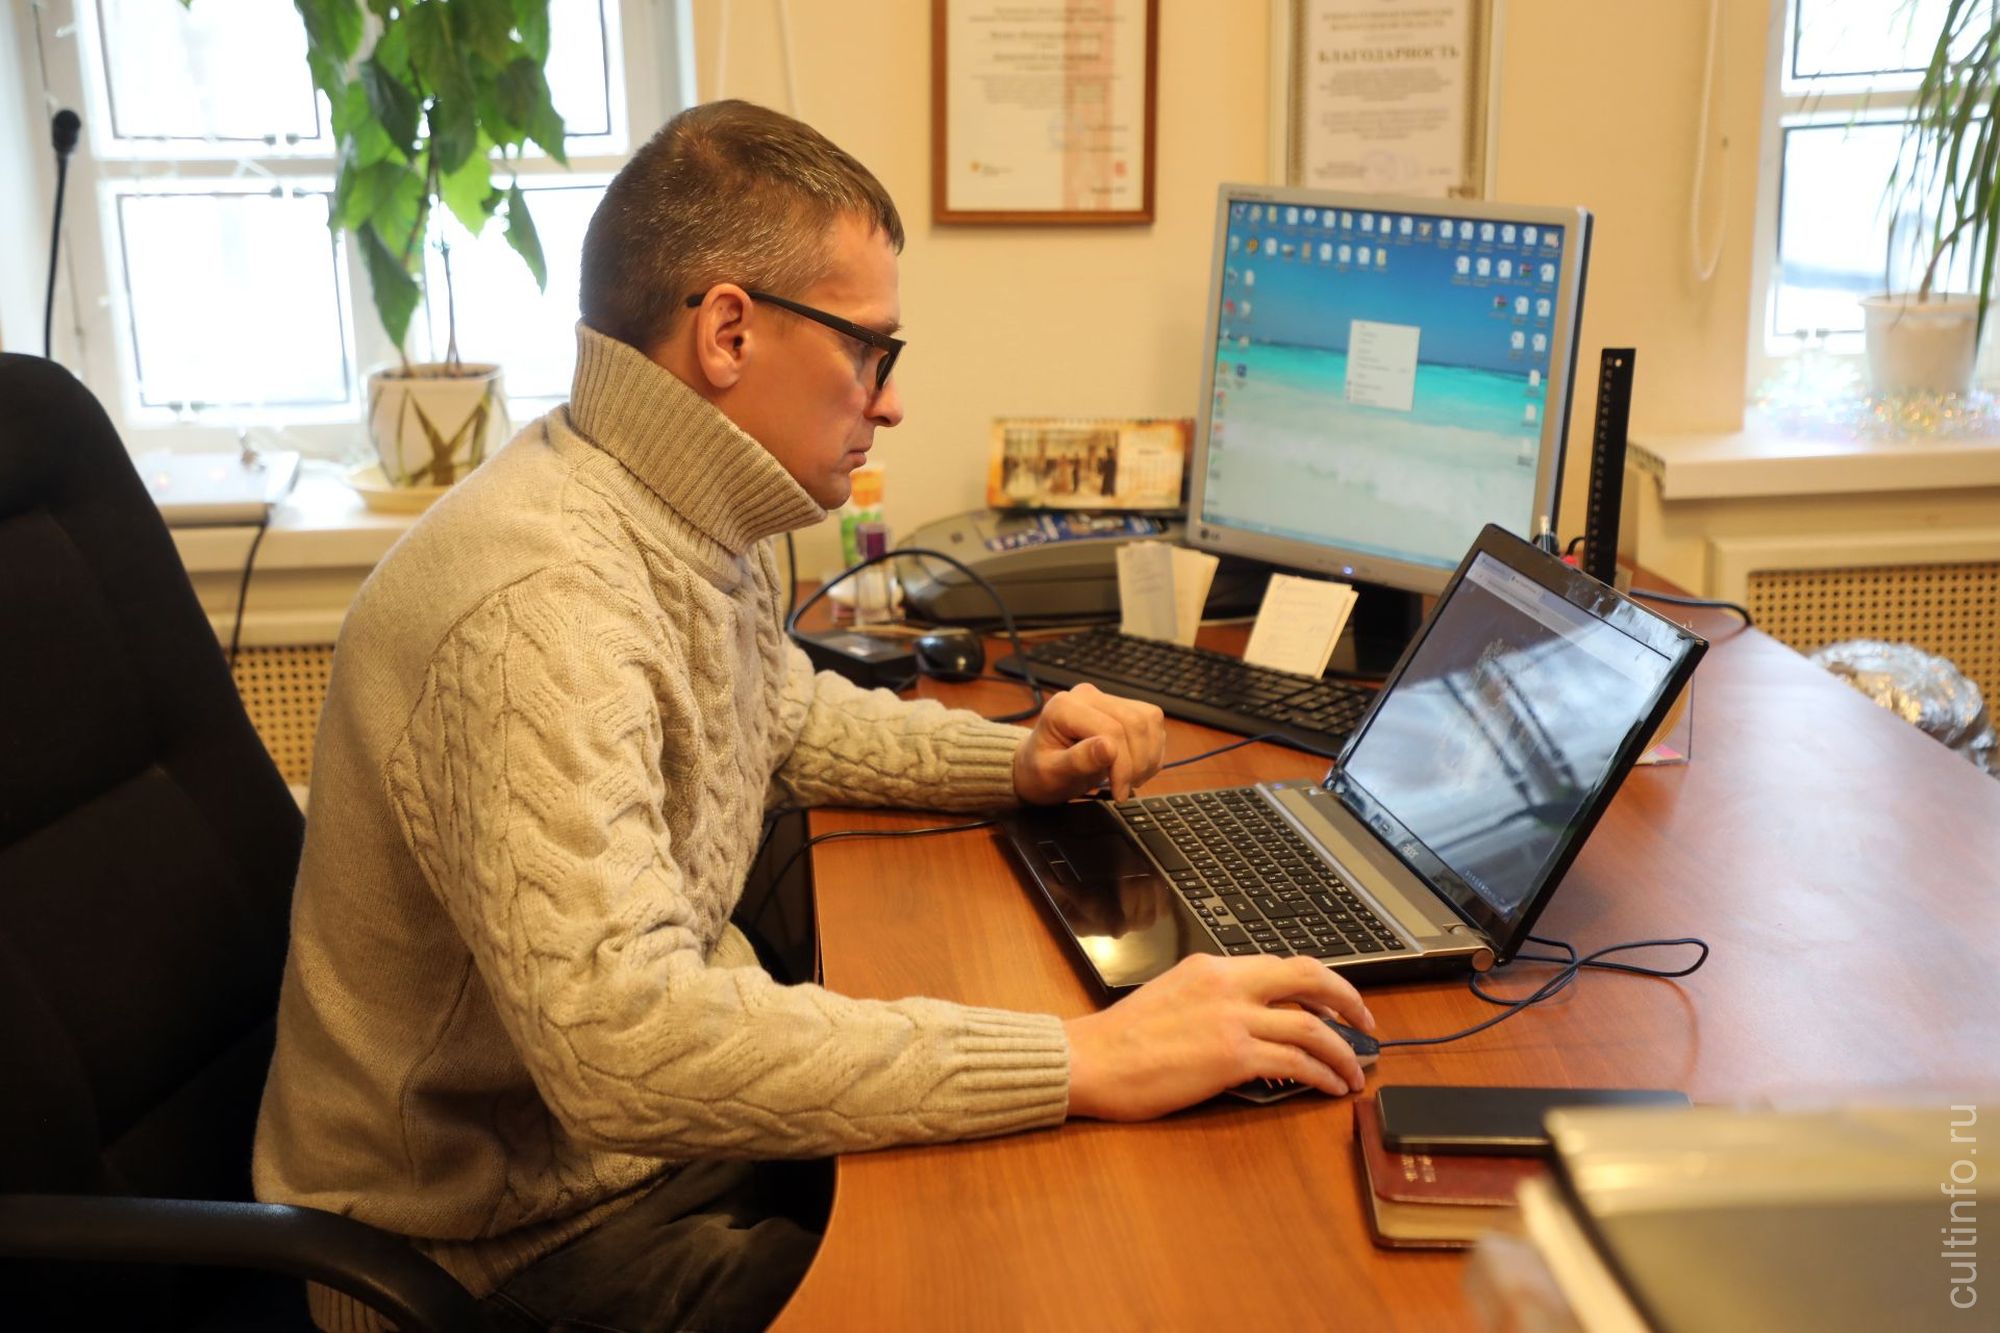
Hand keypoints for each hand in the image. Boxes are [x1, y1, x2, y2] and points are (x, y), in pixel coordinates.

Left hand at [1013, 683, 1165, 803]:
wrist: (1039, 768)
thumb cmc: (1041, 771)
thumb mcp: (1051, 773)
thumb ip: (1078, 760)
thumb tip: (1108, 748)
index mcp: (1064, 706)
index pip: (1111, 730)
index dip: (1123, 764)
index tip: (1119, 792)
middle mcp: (1088, 695)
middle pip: (1135, 722)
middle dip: (1138, 762)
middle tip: (1126, 788)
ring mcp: (1108, 699)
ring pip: (1149, 720)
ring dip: (1148, 756)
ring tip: (1130, 780)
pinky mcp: (1124, 708)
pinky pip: (1152, 723)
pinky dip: (1151, 751)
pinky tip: (1135, 768)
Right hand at [1063, 954, 1375, 1120]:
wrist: (1089, 1060)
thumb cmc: (1120, 1040)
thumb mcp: (1172, 997)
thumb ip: (1213, 1000)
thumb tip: (1251, 1020)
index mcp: (1212, 967)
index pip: (1282, 966)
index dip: (1320, 985)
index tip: (1337, 1005)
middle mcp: (1228, 984)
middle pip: (1310, 979)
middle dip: (1349, 1001)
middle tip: (1368, 1025)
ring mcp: (1232, 1019)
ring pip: (1312, 1028)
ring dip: (1343, 1051)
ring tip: (1355, 1072)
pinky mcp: (1232, 1057)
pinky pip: (1295, 1063)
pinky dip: (1322, 1075)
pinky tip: (1329, 1087)